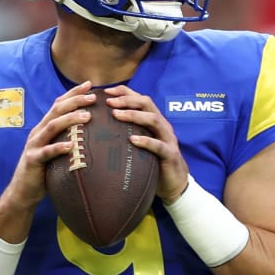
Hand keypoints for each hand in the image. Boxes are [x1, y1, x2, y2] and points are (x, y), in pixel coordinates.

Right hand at [0, 81, 94, 226]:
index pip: (59, 105)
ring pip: (52, 126)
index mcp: (44, 128)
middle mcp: (38, 132)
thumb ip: (68, 139)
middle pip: (57, 110)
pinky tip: (72, 145)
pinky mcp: (33, 160)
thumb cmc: (45, 172)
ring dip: (70, 119)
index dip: (73, 93)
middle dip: (75, 101)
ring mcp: (34, 145)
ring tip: (87, 116)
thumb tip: (92, 133)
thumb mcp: (57, 151)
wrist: (23, 192)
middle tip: (93, 97)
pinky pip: (47, 152)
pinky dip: (59, 147)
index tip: (89, 84)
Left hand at [104, 86, 189, 200]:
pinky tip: (132, 140)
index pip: (140, 98)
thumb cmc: (153, 162)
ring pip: (153, 120)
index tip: (105, 91)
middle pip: (146, 104)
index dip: (124, 92)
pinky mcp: (170, 154)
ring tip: (116, 115)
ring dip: (134, 115)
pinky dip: (146, 141)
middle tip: (109, 102)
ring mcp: (168, 139)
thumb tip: (100, 128)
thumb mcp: (140, 144)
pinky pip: (159, 145)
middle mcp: (162, 125)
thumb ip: (127, 133)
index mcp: (154, 120)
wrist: (175, 183)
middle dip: (127, 100)